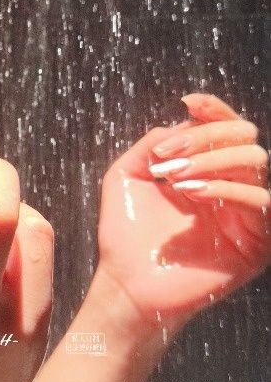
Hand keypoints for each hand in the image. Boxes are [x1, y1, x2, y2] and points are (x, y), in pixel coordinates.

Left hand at [99, 94, 269, 327]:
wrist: (125, 280)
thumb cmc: (125, 230)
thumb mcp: (127, 174)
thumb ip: (152, 143)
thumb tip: (182, 121)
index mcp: (205, 168)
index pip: (226, 128)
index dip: (214, 110)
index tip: (189, 102)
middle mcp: (230, 185)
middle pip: (244, 136)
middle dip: (203, 136)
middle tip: (165, 157)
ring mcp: (245, 213)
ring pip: (255, 160)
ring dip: (210, 159)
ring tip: (173, 178)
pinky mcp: (256, 243)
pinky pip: (261, 200)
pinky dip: (225, 187)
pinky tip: (190, 192)